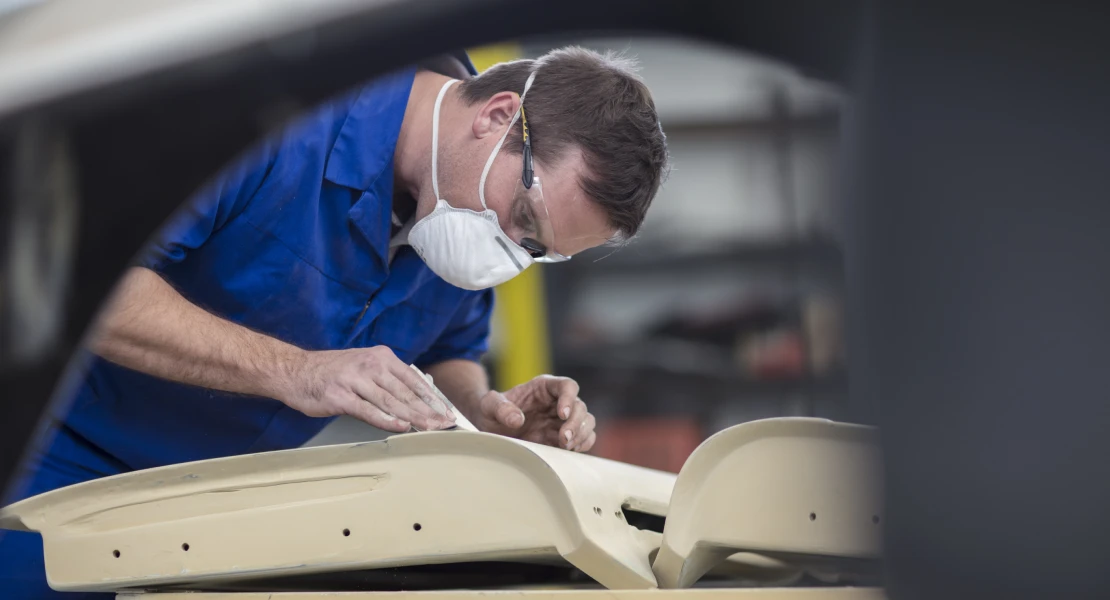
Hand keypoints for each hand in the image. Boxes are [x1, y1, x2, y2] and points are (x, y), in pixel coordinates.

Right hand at [281, 346, 455, 431]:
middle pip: (406, 392)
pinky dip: (386, 420)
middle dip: (429, 410)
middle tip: (445, 425)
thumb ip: (388, 380)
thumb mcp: (365, 366)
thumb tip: (416, 398)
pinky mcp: (341, 396)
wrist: (295, 371)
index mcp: (381, 357)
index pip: (414, 379)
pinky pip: (368, 410)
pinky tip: (401, 427)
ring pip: (391, 401)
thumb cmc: (332, 373)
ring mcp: (355, 380)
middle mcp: (371, 365)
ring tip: (430, 428)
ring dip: (414, 417)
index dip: (433, 398)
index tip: (447, 413)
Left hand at [473, 375, 595, 451]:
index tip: (562, 414)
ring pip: (586, 422)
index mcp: (544, 387)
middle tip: (563, 439)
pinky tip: (569, 451)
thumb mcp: (488, 405)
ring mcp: (562, 420)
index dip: (569, 398)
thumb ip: (500, 408)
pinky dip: (582, 444)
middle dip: (575, 423)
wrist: (490, 428)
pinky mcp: (563, 437)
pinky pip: (584, 438)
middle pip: (580, 406)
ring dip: (581, 434)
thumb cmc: (490, 411)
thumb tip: (517, 420)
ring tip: (565, 446)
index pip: (567, 386)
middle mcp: (557, 401)